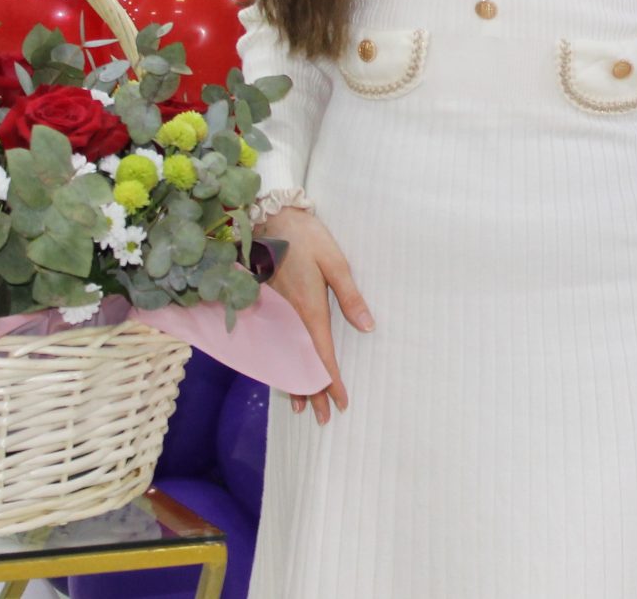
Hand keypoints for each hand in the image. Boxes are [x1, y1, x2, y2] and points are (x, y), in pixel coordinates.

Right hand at [259, 207, 371, 424]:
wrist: (270, 217)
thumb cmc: (307, 237)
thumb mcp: (336, 262)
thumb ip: (350, 296)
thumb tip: (367, 327)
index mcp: (309, 308)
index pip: (322, 355)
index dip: (331, 382)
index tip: (341, 403)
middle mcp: (289, 317)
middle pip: (302, 362)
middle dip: (313, 392)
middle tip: (323, 418)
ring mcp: (276, 313)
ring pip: (286, 356)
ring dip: (294, 382)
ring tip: (301, 407)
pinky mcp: (269, 306)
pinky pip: (276, 344)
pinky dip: (281, 363)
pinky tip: (283, 372)